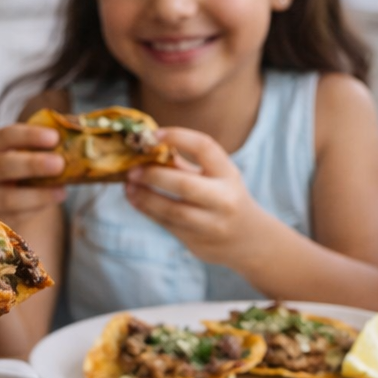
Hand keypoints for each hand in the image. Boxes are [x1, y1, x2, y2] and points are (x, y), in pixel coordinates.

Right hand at [0, 123, 66, 219]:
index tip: (54, 137)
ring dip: (38, 196)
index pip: (5, 136)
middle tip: (59, 164)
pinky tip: (49, 203)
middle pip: (2, 166)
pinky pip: (12, 218)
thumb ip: (36, 152)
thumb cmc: (10, 174)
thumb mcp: (14, 157)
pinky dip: (34, 211)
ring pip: (6, 198)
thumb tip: (73, 149)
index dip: (29, 136)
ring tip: (62, 192)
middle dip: (32, 165)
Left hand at [123, 128, 272, 265]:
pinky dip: (148, 211)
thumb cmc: (226, 200)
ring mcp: (211, 224)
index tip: (154, 135)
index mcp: (229, 175)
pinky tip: (135, 200)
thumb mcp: (218, 178)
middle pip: (184, 184)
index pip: (205, 147)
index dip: (178, 136)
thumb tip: (147, 150)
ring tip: (128, 186)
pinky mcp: (198, 242)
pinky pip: (168, 225)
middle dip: (154, 175)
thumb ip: (186, 165)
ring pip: (172, 210)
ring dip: (145, 197)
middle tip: (132, 170)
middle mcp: (224, 199)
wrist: (250, 241)